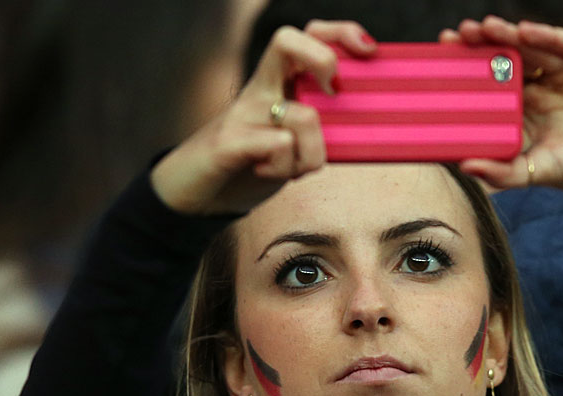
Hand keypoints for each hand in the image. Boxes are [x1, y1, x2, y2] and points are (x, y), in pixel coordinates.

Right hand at [150, 21, 375, 215]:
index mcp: (276, 84)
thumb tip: (369, 126)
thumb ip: (323, 128)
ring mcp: (242, 114)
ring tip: (291, 168)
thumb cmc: (250, 166)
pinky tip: (268, 172)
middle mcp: (259, 90)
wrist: (193, 194)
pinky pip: (277, 146)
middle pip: (288, 41)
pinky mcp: (228, 143)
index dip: (339, 34)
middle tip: (333, 93)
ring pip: (302, 116)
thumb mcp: (294, 143)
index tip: (369, 50)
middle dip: (324, 60)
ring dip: (312, 154)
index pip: (306, 35)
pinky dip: (284, 167)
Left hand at [442, 17, 562, 211]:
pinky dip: (550, 36)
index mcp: (529, 112)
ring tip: (485, 29)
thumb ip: (504, 171)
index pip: (493, 87)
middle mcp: (548, 88)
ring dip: (510, 36)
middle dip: (482, 48)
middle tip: (457, 38)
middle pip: (509, 61)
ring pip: (536, 47)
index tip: (442, 63)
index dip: (470, 73)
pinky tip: (526, 32)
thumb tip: (464, 168)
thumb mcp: (541, 172)